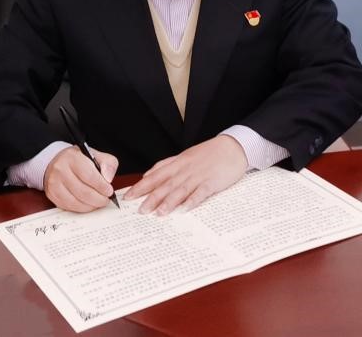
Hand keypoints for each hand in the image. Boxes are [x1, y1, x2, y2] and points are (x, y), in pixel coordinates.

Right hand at [43, 145, 118, 212]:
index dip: (101, 186)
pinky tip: (88, 204)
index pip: (89, 176)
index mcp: (72, 157)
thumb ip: (108, 164)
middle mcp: (60, 170)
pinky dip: (81, 208)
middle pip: (83, 191)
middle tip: (106, 200)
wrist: (59, 162)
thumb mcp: (96, 155)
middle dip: (98, 199)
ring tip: (99, 202)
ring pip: (75, 202)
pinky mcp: (52, 195)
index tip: (109, 191)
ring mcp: (54, 183)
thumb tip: (108, 179)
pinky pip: (69, 207)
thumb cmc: (79, 159)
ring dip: (91, 205)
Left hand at [128, 135, 248, 214]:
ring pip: (181, 189)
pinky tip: (185, 209)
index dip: (141, 186)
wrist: (233, 147)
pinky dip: (192, 200)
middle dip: (152, 197)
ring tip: (159, 213)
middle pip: (166, 184)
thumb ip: (166, 165)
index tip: (128, 196)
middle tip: (140, 210)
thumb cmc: (208, 153)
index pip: (156, 175)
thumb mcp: (185, 156)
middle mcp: (186, 169)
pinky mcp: (212, 182)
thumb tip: (148, 175)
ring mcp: (199, 175)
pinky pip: (201, 192)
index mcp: (178, 163)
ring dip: (169, 202)